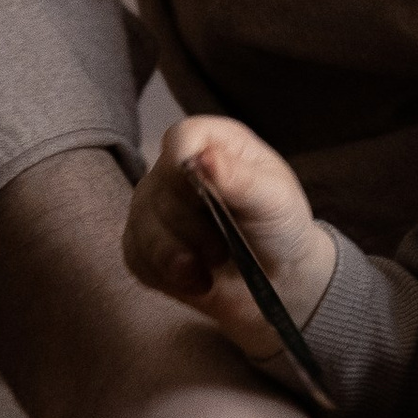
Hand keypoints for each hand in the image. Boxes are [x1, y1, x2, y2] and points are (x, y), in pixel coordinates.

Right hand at [124, 112, 338, 353]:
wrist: (275, 280)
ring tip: (215, 263)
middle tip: (228, 244)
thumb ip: (242, 179)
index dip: (186, 164)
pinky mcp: (141, 244)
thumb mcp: (275, 201)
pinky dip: (169, 276)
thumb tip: (205, 158)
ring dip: (183, 256)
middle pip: (160, 188)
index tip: (206, 195)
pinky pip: (137, 258)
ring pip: (144, 228)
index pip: (181, 137)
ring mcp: (153, 206)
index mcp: (214, 143)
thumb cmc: (280, 228)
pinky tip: (198, 278)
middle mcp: (176, 168)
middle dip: (196, 227)